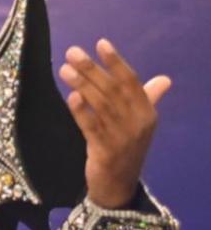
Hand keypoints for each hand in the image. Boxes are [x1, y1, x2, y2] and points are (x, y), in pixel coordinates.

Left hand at [58, 39, 169, 208]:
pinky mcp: (104, 152)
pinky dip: (81, 111)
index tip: (101, 43)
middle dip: (93, 69)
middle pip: (113, 90)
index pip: (131, 82)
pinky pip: (91, 127)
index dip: (116, 62)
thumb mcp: (140, 124)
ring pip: (100, 106)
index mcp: (147, 113)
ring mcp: (122, 138)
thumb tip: (165, 80)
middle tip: (72, 52)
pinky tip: (71, 97)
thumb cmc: (126, 149)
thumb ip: (149, 99)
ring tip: (65, 69)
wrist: (118, 186)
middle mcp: (137, 123)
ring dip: (82, 85)